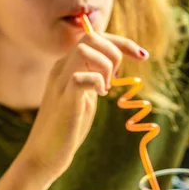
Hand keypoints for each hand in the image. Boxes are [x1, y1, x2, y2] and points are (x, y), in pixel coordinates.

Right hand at [18, 31, 147, 180]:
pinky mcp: (64, 101)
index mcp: (67, 65)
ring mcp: (60, 83)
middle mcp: (61, 68)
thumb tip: (113, 64)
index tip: (142, 55)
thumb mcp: (85, 94)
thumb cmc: (68, 126)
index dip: (122, 42)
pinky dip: (97, 82)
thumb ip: (95, 76)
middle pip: (90, 37)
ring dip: (106, 66)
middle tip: (117, 77)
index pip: (94, 37)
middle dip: (116, 51)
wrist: (46, 153)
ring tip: (106, 88)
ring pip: (85, 50)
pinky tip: (100, 95)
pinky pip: (81, 78)